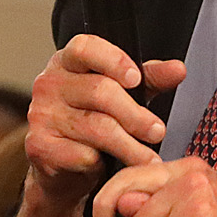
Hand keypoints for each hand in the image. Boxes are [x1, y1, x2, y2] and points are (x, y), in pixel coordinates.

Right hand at [20, 35, 185, 209]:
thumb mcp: (125, 95)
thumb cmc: (94, 122)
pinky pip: (81, 154)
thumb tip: (178, 70)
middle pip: (99, 92)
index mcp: (67, 62)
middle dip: (135, 115)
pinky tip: (112, 168)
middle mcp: (49, 83)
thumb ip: (150, 80)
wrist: (63, 168)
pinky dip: (102, 163)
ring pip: (94, 127)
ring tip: (150, 159)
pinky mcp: (39, 146)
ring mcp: (40, 115)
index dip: (113, 60)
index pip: (85, 48)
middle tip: (158, 132)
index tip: (136, 79)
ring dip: (129, 146)